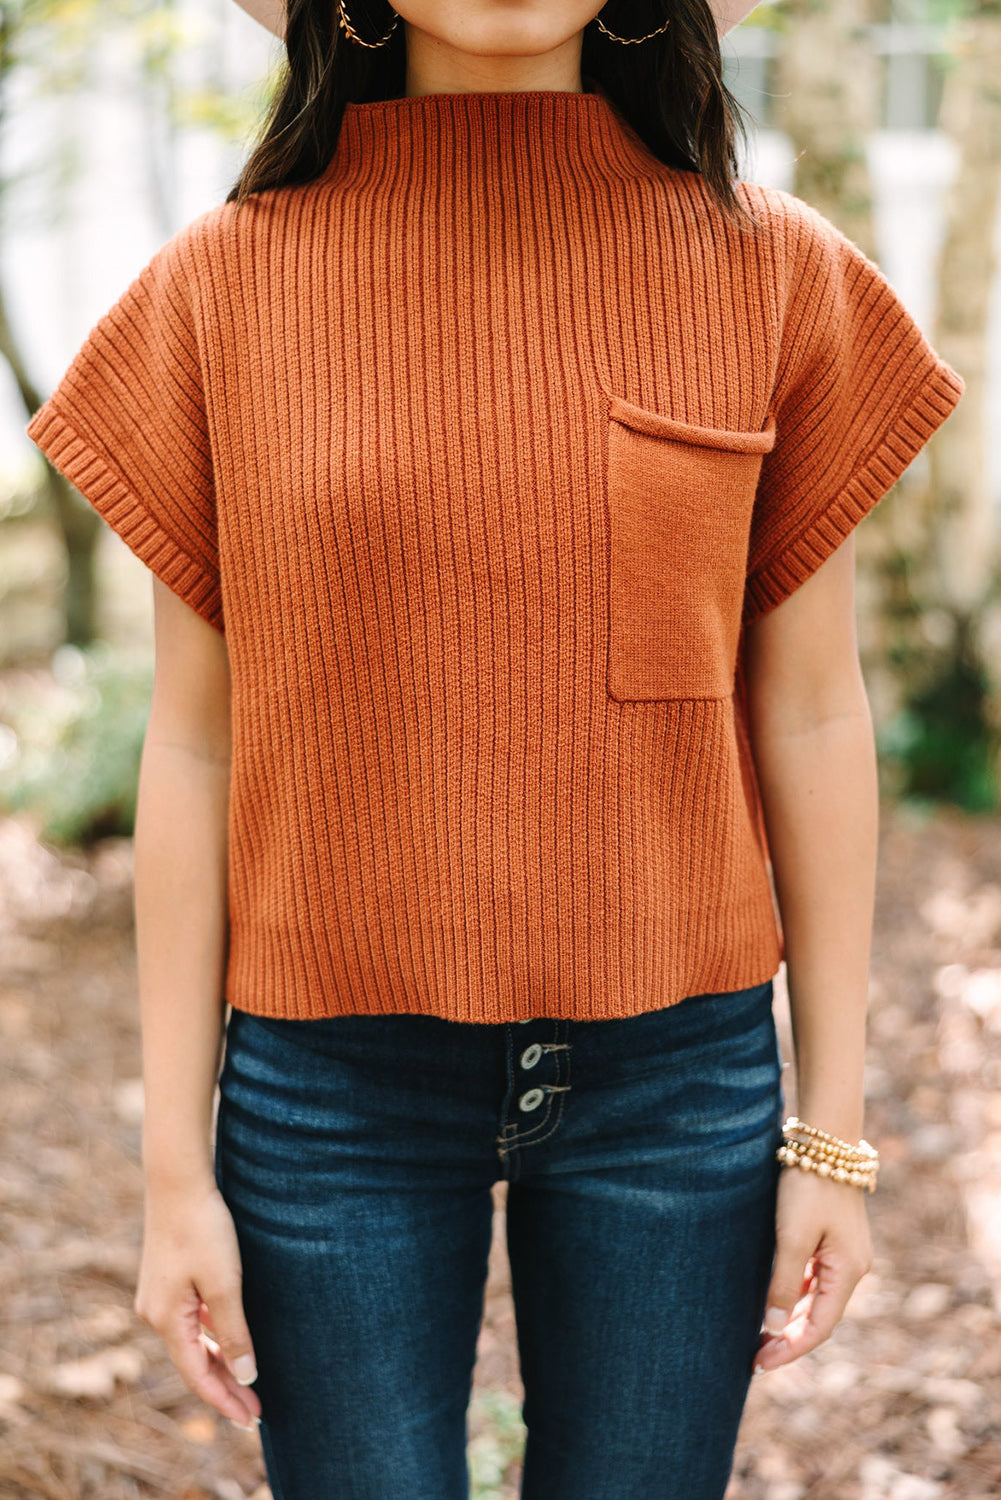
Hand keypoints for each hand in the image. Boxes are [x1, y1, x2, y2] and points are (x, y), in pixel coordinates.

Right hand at [133, 1175, 262, 1428]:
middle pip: (193, 1363)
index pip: (197, 1376)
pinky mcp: (167, 1280)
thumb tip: (244, 1376)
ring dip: (219, 1363)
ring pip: (192, 1343)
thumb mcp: (224, 1283)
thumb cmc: (202, 1228)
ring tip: (246, 1384)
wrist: (178, 1181)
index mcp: (166, 1320)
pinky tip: (230, 1341)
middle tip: (255, 1411)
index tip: (251, 1419)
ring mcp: (158, 1297)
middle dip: (224, 1388)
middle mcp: (155, 1314)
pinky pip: (191, 1321)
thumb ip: (234, 1331)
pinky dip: (211, 1338)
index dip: (225, 1400)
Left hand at [753, 1164, 873, 1372]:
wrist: (824, 1140)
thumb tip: (772, 1328)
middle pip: (819, 1317)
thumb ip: (782, 1283)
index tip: (759, 1363)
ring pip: (816, 1298)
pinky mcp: (833, 1239)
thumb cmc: (808, 1187)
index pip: (819, 1327)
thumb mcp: (791, 1237)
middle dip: (788, 1339)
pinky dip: (795, 1293)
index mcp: (848, 1272)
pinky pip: (814, 1278)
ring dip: (790, 1318)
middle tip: (754, 1356)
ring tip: (760, 1335)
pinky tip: (773, 1298)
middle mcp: (853, 1267)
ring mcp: (845, 1253)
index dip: (790, 1349)